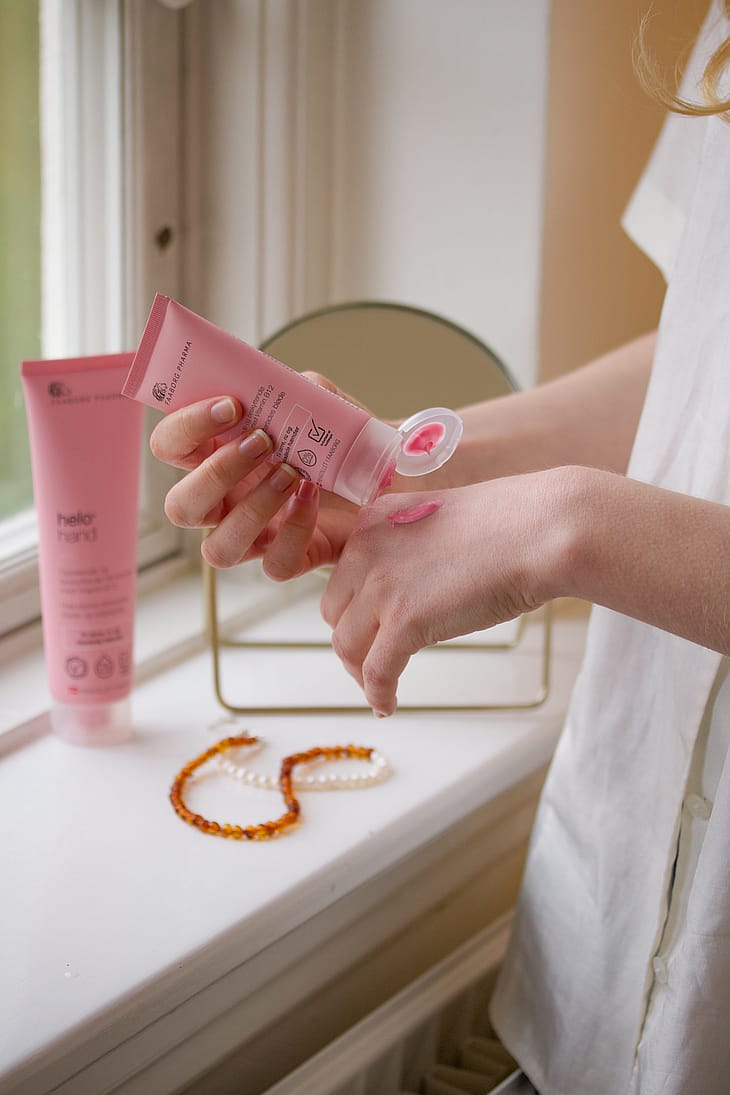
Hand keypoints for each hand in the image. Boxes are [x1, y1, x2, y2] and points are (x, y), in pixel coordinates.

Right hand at [148, 375, 365, 576]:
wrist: (391, 472)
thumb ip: (294, 390)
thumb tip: (281, 387)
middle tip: (261, 441)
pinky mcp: (293, 558)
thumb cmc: (342, 438)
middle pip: (181, 507)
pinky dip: (294, 529)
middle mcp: (226, 501)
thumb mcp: (318, 401)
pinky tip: (312, 496)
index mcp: (216, 455)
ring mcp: (256, 535)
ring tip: (290, 472)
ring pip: (219, 548)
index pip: (170, 446)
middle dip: (215, 473)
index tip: (231, 405)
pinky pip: (276, 564)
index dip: (186, 426)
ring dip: (252, 508)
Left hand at [321, 475, 556, 715]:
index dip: (354, 609)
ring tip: (380, 689)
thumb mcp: (441, 520)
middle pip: (336, 612)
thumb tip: (415, 584)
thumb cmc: (512, 523)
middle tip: (375, 660)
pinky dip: (377, 695)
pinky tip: (387, 706)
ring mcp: (382, 587)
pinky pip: (376, 672)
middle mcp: (366, 550)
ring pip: (347, 645)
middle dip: (354, 639)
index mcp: (374, 520)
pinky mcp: (405, 622)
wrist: (542, 530)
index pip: (343, 575)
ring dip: (360, 672)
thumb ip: (414, 547)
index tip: (368, 628)